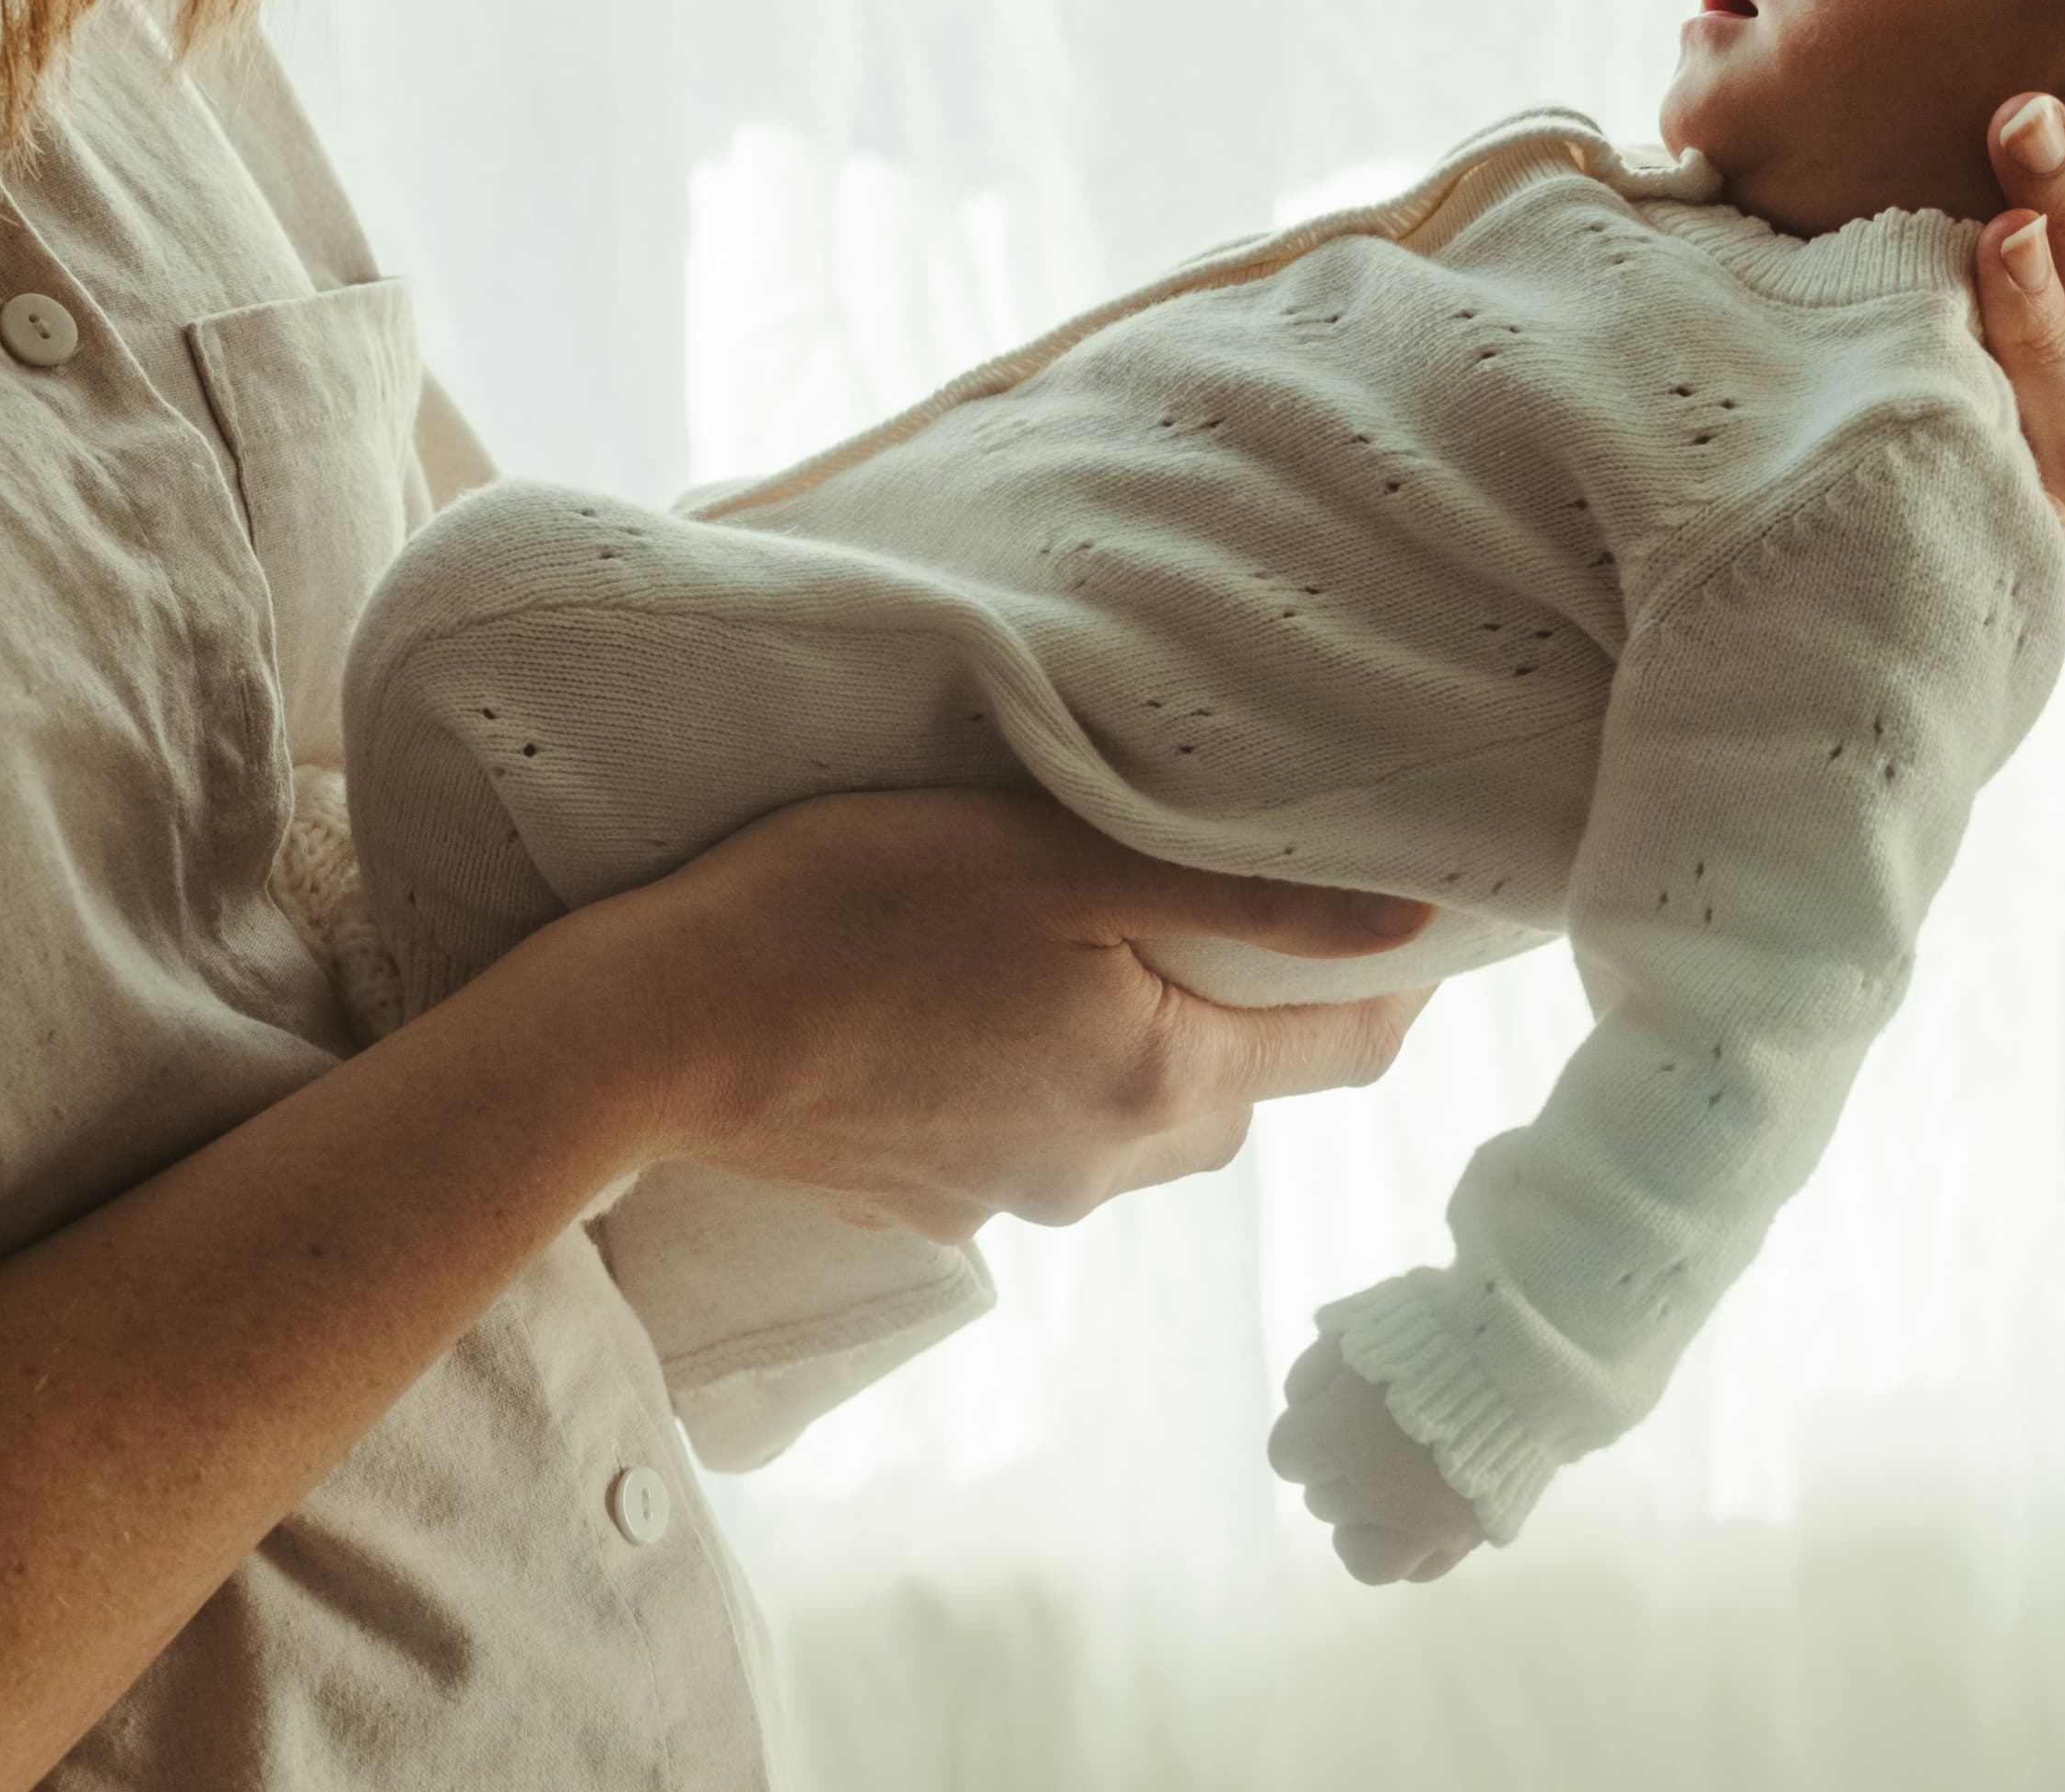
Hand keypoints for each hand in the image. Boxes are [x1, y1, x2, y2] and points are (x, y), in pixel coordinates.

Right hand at [562, 788, 1436, 1241]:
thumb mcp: (1053, 860)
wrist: (655, 1030)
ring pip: (1131, 1120)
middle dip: (1258, 1012)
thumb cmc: (852, 909)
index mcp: (1156, 1079)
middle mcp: (1101, 1165)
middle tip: (1229, 902)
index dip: (1394, 987)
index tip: (1404, 918)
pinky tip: (967, 1007)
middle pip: (1238, 1094)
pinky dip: (1036, 1079)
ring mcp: (1006, 1198)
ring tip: (1082, 945)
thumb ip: (1241, 900)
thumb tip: (1409, 928)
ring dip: (1139, 1046)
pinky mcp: (924, 1204)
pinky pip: (1028, 1141)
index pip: (1343, 1054)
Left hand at [1267, 1335, 1485, 1584]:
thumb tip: (1304, 1409)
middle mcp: (1380, 1492)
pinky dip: (1409, 1545)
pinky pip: (1420, 1570)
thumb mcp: (1353, 1332)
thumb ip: (1313, 1377)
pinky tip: (1413, 1513)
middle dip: (1336, 1468)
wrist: (1527, 1352)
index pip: (1288, 1456)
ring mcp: (1429, 1525)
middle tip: (1367, 1438)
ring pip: (1363, 1557)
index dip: (1306, 1431)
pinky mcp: (1470, 1538)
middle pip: (1322, 1500)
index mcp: (1343, 1437)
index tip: (1328, 1415)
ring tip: (1381, 1490)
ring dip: (1362, 1522)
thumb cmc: (1435, 1332)